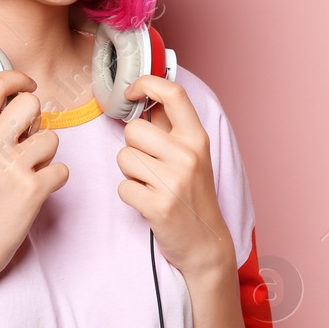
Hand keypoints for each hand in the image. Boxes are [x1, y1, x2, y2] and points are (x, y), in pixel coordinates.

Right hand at [0, 70, 68, 290]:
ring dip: (47, 154)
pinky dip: (55, 179)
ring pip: (52, 137)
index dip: (17, 79)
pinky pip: (61, 169)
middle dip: (36, 119)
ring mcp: (14, 167)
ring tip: (29, 170)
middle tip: (28, 138)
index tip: (25, 85)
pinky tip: (37, 190)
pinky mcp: (33, 190)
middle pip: (31, 104)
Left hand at [116, 76, 235, 282]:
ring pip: (124, 157)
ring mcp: (173, 181)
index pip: (173, 94)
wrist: (206, 243)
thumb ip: (170, 129)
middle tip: (150, 166)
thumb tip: (145, 96)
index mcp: (196, 139)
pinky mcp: (158, 206)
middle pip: (133, 129)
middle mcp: (187, 155)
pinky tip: (148, 202)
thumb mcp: (192, 156)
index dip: (146, 84)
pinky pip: (122, 186)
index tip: (131, 91)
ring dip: (130, 173)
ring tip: (151, 186)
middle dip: (133, 147)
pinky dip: (130, 195)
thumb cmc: (194, 196)